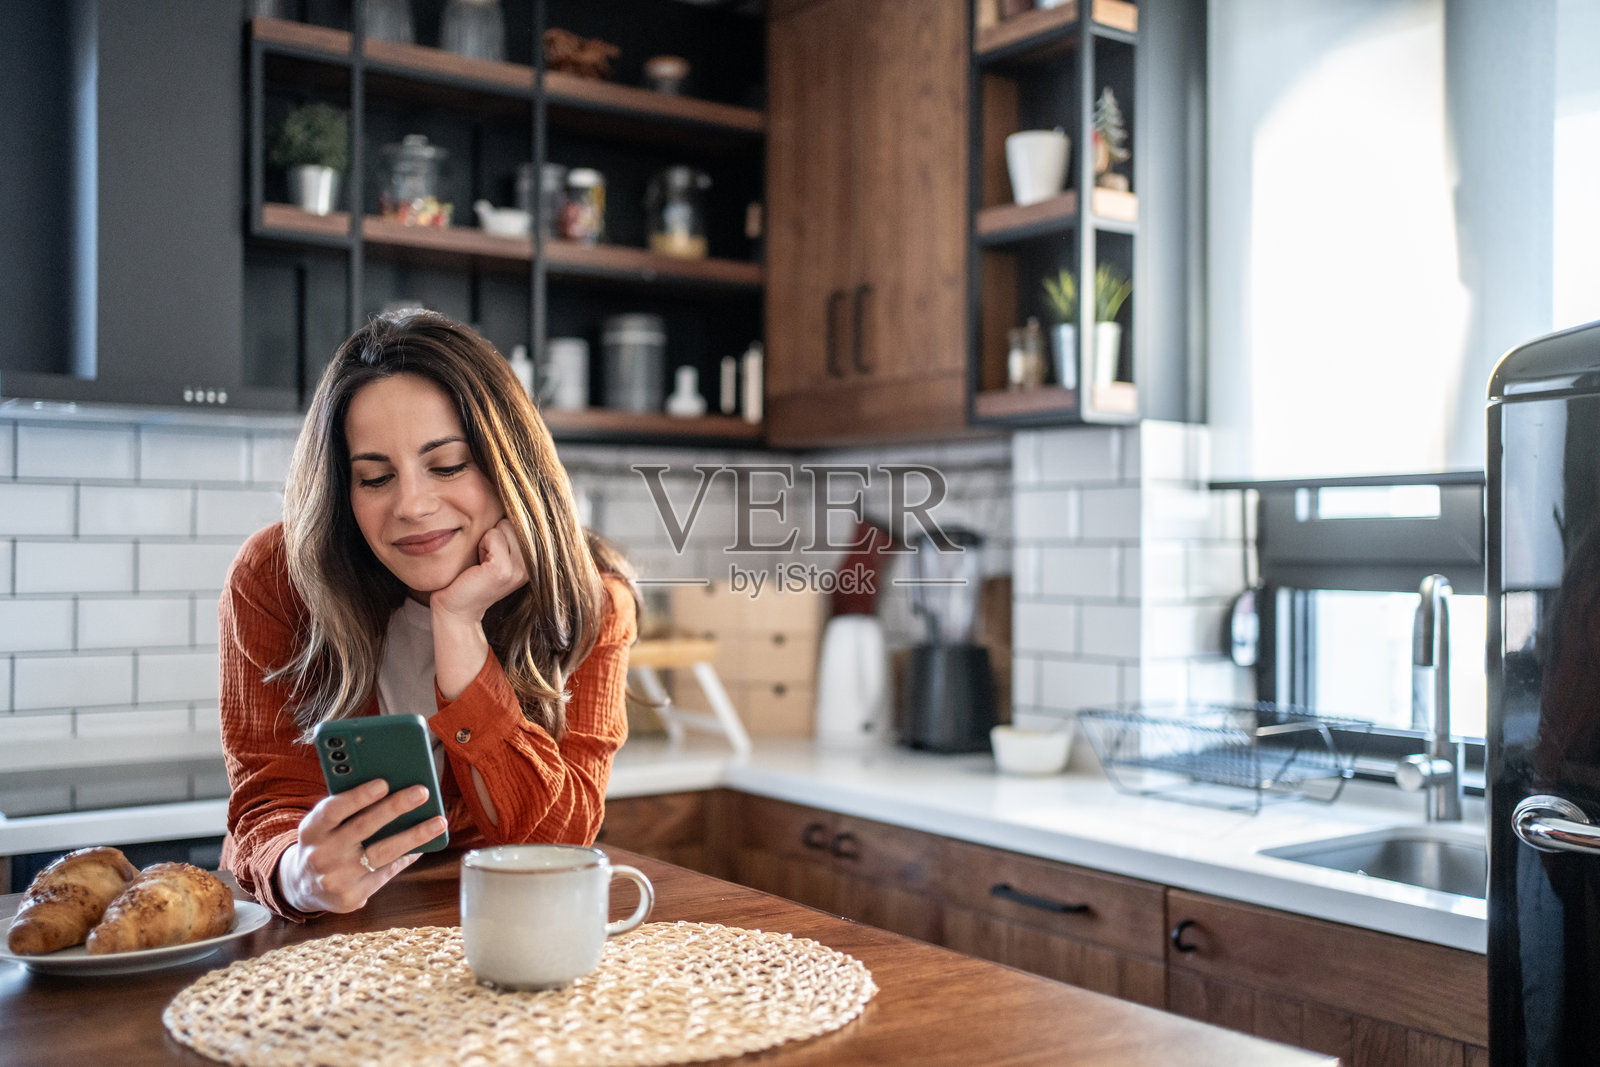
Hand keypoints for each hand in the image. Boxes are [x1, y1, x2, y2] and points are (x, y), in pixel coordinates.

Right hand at [277, 779, 447, 914]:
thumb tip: (394, 789)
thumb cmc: (324, 842)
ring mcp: (336, 878)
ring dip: (414, 835)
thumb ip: (348, 810)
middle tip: (423, 792)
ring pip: (382, 853)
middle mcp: (321, 854)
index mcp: (312, 830)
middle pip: (363, 827)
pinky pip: (386, 873)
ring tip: (438, 822)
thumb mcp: (324, 824)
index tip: (383, 783)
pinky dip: (407, 857)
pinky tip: (425, 845)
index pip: (333, 810)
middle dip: (395, 808)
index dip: (358, 797)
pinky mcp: (351, 896)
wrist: (303, 885)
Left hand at [429, 519, 529, 625]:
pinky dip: (481, 545)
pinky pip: (493, 536)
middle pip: (514, 522)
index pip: (525, 522)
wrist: (456, 609)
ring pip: (503, 527)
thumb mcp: (500, 554)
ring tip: (483, 562)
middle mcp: (533, 566)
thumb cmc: (473, 577)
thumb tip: (518, 502)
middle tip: (486, 559)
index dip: (503, 532)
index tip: (495, 555)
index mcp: (536, 561)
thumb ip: (513, 535)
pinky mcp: (503, 569)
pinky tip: (478, 565)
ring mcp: (520, 569)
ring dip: (488, 539)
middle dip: (496, 534)